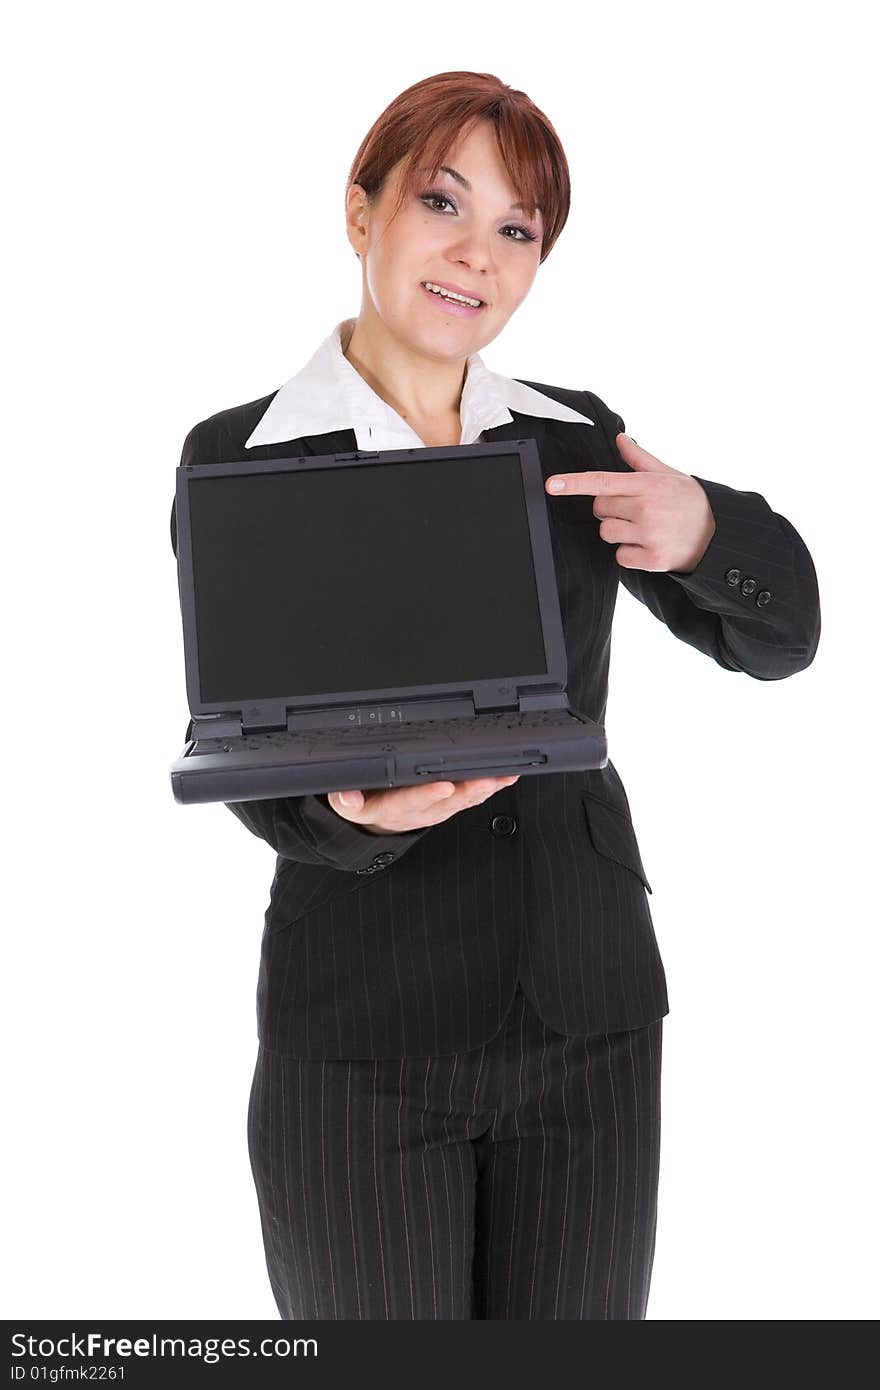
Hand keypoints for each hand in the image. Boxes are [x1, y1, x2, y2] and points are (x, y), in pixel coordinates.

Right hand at [327, 777, 519, 834]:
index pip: (407, 802)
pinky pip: (471, 797)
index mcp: (390, 809)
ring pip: (463, 800)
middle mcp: (418, 811)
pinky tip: (506, 775)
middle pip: (444, 802)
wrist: (375, 822)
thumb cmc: (364, 804)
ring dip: (483, 790)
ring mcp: (436, 809)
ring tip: (501, 777)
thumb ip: (345, 800)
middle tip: (484, 780)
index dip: (426, 795)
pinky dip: (490, 787)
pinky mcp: (449, 804)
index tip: (443, 786)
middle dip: (466, 791)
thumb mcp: (347, 804)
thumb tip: (347, 795)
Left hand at [545, 432, 715, 572]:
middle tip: (634, 511)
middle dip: (610, 510)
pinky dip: (630, 553)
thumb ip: (640, 459)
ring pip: (606, 533)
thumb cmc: (689, 502)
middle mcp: (646, 509)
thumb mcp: (669, 475)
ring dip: (618, 532)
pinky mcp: (652, 558)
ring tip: (643, 529)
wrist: (718, 535)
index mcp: (647, 485)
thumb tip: (621, 439)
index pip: (602, 482)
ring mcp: (649, 534)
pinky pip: (620, 556)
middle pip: (599, 509)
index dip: (574, 483)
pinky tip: (648, 546)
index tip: (552, 485)